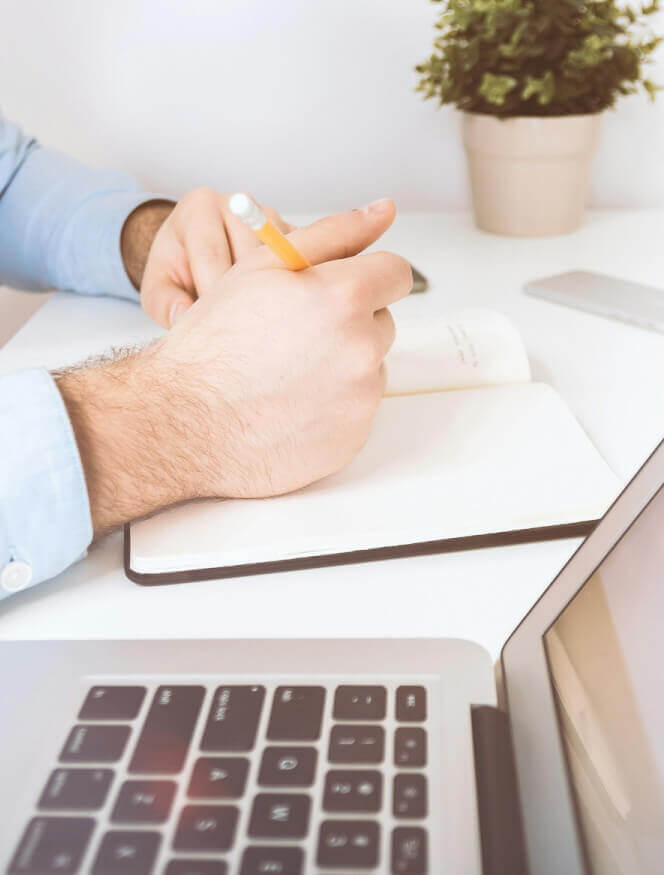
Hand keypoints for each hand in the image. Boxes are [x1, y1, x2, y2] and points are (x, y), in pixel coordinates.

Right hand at [58, 200, 411, 533]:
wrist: (186, 421)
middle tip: (295, 334)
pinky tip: (290, 404)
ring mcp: (360, 398)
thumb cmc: (215, 341)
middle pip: (382, 322)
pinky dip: (332, 405)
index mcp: (345, 297)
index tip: (342, 289)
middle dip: (349, 322)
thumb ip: (333, 233)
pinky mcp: (353, 438)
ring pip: (369, 367)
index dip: (366, 277)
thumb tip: (384, 210)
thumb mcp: (264, 266)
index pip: (395, 273)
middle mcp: (362, 348)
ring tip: (287, 372)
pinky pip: (357, 409)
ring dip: (342, 364)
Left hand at [122, 189, 292, 328]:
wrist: (198, 254)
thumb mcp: (158, 288)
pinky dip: (292, 288)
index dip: (213, 293)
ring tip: (258, 320)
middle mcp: (238, 204)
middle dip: (244, 296)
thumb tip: (183, 317)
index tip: (213, 325)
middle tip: (238, 329)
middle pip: (250, 256)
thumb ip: (165, 303)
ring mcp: (270, 217)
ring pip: (280, 260)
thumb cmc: (177, 271)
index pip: (211, 252)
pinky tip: (278, 309)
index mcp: (199, 207)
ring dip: (271, 294)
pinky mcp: (294, 234)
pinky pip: (302, 263)